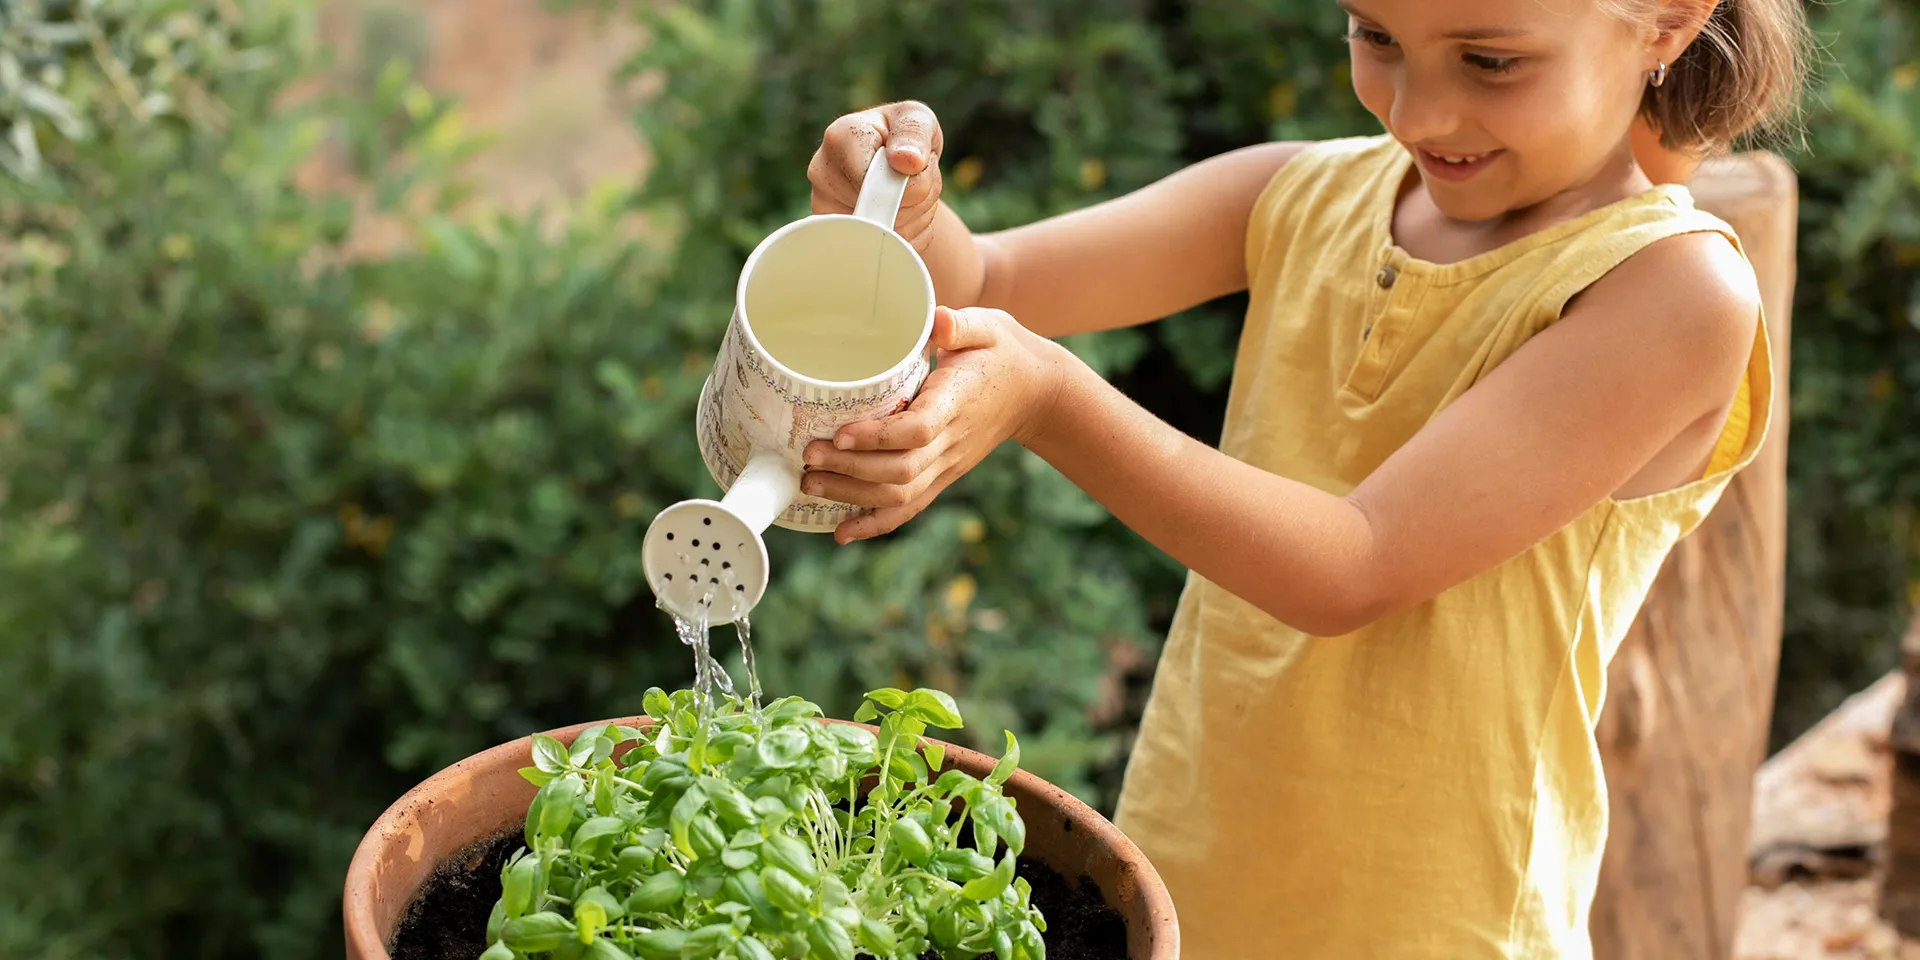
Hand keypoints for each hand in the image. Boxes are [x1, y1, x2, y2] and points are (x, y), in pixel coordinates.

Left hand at [800, 306, 1065, 543]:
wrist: (1036, 393)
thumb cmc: (1002, 353)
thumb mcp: (987, 327)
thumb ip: (960, 325)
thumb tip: (938, 321)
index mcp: (956, 403)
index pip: (917, 431)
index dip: (877, 437)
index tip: (840, 432)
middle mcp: (951, 442)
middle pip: (901, 471)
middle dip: (850, 469)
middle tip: (809, 456)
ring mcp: (947, 465)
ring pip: (900, 496)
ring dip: (853, 496)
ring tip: (811, 484)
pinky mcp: (942, 476)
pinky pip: (908, 508)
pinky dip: (874, 524)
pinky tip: (842, 533)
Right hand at [807, 100, 944, 252]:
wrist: (898, 166)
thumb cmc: (906, 137)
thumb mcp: (918, 119)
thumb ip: (915, 132)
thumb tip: (907, 161)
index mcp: (839, 137)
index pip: (873, 180)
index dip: (906, 183)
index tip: (914, 167)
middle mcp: (821, 174)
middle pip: (883, 210)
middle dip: (914, 199)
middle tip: (911, 177)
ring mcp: (825, 211)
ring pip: (889, 234)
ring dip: (914, 218)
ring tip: (905, 194)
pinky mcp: (837, 239)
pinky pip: (888, 252)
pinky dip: (907, 238)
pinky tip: (899, 214)